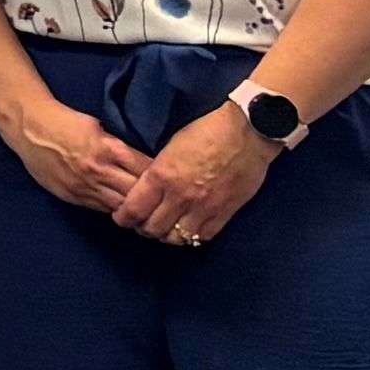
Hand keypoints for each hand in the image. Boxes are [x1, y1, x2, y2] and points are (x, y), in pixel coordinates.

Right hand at [7, 98, 156, 217]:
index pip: (147, 170)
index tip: (170, 179)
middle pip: (137, 193)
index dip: (161, 177)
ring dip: (135, 209)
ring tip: (148, 211)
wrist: (29, 127)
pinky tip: (123, 209)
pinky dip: (115, 209)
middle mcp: (100, 170)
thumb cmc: (65, 122)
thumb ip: (118, 147)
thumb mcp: (98, 127)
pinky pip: (101, 209)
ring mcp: (85, 186)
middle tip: (164, 201)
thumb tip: (140, 162)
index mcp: (110, 149)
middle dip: (152, 197)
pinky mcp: (72, 195)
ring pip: (121, 206)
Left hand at [109, 103, 279, 248]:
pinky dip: (192, 237)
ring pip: (176, 238)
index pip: (133, 210)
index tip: (122, 218)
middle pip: (152, 229)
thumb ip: (157, 172)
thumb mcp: (169, 147)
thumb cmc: (206, 130)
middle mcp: (180, 196)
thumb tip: (145, 189)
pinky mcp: (225, 212)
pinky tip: (188, 229)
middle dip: (143, 229)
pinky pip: (203, 236)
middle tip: (143, 223)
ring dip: (167, 236)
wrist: (247, 131)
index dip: (123, 218)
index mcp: (161, 176)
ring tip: (165, 228)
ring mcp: (204, 207)